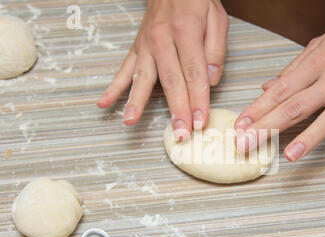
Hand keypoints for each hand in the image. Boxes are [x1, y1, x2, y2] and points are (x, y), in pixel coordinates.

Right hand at [97, 0, 228, 140]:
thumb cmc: (197, 0)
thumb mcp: (217, 18)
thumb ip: (216, 50)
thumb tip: (211, 80)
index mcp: (186, 31)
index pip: (194, 72)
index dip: (198, 99)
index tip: (200, 121)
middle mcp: (162, 38)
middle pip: (170, 80)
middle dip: (175, 109)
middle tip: (179, 133)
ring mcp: (146, 44)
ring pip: (143, 77)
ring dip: (137, 101)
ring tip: (130, 121)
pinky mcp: (137, 47)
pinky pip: (123, 69)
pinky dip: (113, 87)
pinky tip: (104, 103)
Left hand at [235, 19, 324, 168]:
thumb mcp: (320, 46)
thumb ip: (293, 69)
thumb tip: (267, 87)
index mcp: (317, 64)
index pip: (281, 90)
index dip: (258, 108)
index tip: (240, 125)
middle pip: (296, 107)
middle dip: (268, 127)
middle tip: (247, 144)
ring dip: (308, 139)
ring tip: (288, 155)